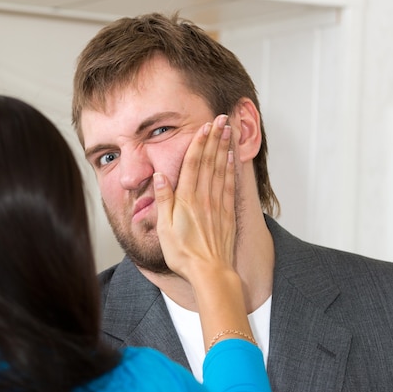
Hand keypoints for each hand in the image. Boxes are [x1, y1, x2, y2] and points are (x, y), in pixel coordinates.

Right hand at [153, 114, 234, 284]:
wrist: (209, 272)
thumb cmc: (183, 254)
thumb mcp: (164, 228)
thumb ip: (163, 200)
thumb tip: (160, 176)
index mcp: (186, 200)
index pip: (192, 165)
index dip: (198, 144)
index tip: (203, 127)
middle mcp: (204, 198)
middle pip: (209, 162)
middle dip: (214, 139)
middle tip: (219, 119)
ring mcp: (218, 205)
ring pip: (221, 170)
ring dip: (223, 148)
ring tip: (227, 130)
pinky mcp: (227, 214)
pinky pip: (230, 185)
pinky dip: (231, 169)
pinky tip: (232, 158)